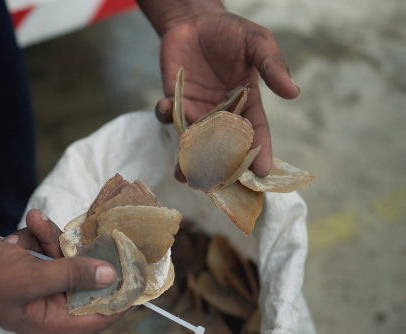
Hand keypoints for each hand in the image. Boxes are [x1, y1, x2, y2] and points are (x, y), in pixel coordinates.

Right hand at [0, 204, 122, 333]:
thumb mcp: (34, 277)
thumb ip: (75, 276)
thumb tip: (112, 275)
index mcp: (48, 320)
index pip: (96, 317)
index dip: (118, 301)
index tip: (139, 280)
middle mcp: (46, 303)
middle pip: (83, 281)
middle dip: (81, 255)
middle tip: (95, 233)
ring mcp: (38, 281)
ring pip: (64, 257)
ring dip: (51, 238)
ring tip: (32, 223)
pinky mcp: (30, 261)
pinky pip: (46, 246)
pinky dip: (37, 234)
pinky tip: (21, 229)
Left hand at [139, 1, 298, 176]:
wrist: (195, 20)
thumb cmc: (231, 31)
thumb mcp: (257, 43)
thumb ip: (272, 65)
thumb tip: (294, 92)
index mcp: (246, 105)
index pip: (255, 135)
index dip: (259, 154)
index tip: (261, 173)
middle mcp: (221, 115)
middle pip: (223, 148)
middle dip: (221, 168)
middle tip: (218, 186)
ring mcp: (197, 111)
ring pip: (193, 142)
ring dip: (187, 159)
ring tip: (184, 175)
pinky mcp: (175, 102)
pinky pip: (169, 116)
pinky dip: (165, 115)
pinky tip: (166, 107)